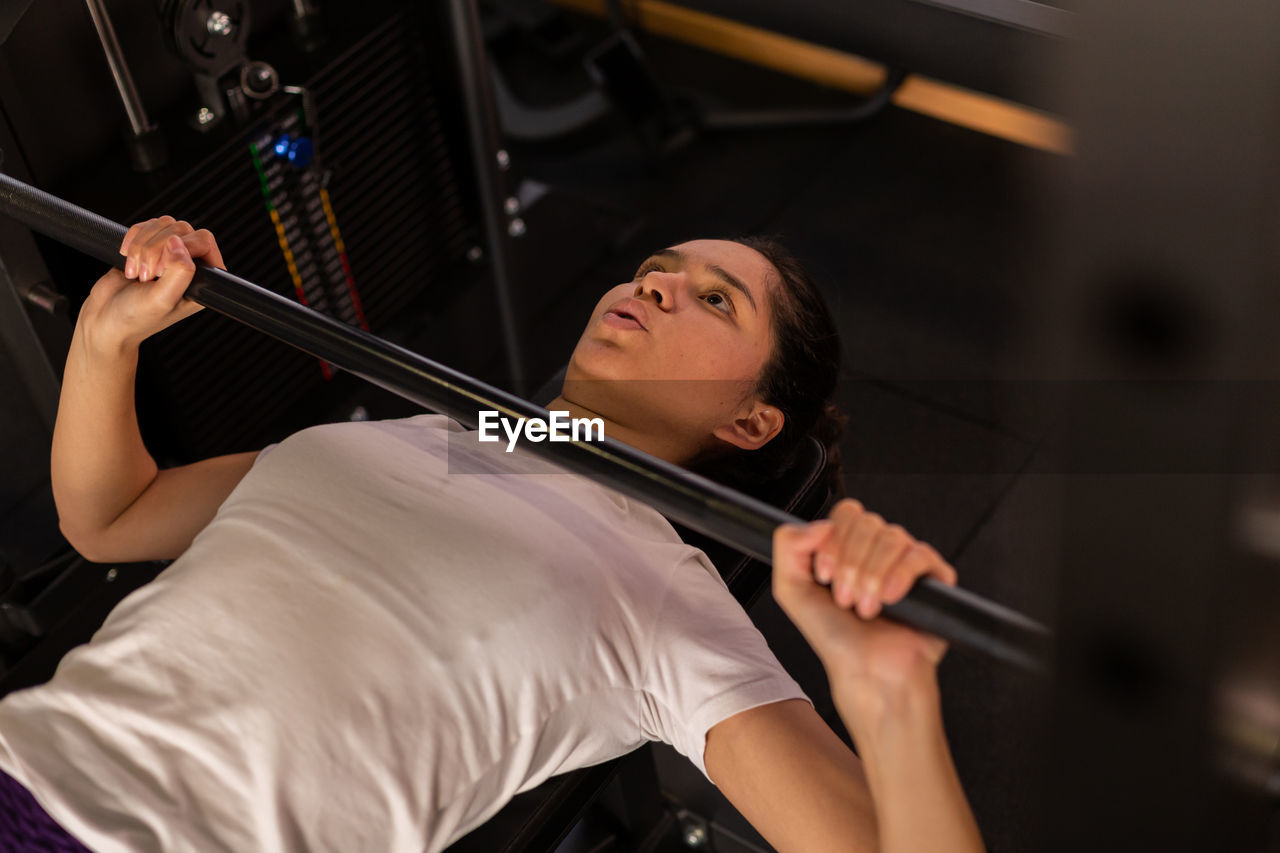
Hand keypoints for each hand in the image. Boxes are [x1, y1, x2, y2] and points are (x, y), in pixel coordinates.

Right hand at [80, 216, 226, 354]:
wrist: (105, 319)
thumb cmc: (135, 317)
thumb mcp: (162, 299)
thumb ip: (179, 272)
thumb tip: (178, 242)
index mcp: (203, 280)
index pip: (203, 241)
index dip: (180, 248)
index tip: (161, 271)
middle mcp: (190, 266)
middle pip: (181, 229)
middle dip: (155, 249)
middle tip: (145, 276)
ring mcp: (169, 255)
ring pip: (163, 224)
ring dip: (141, 246)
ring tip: (135, 273)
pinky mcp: (149, 247)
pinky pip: (146, 226)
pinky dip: (132, 239)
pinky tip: (126, 259)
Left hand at [772, 498, 957, 694]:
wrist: (867, 672)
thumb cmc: (835, 637)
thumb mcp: (792, 590)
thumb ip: (788, 546)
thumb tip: (818, 523)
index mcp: (849, 546)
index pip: (847, 513)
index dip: (834, 540)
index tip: (825, 575)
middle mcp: (878, 550)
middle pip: (868, 522)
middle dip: (850, 563)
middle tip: (844, 598)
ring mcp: (906, 561)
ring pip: (893, 536)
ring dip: (871, 575)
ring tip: (865, 607)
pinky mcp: (934, 578)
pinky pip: (921, 554)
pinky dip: (900, 575)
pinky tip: (890, 598)